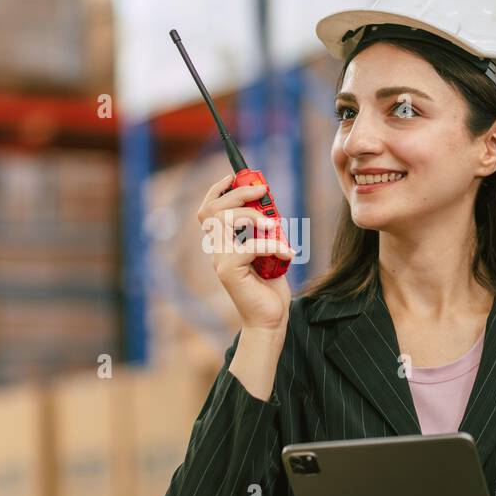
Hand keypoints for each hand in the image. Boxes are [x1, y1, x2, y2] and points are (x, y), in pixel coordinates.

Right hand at [197, 173, 295, 331]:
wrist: (271, 319)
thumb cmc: (271, 285)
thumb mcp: (270, 248)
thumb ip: (264, 227)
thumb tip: (268, 200)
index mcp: (224, 242)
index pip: (209, 208)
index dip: (218, 189)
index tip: (236, 177)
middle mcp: (217, 249)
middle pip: (214, 209)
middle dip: (239, 194)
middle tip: (263, 192)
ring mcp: (220, 260)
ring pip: (226, 221)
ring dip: (254, 217)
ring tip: (276, 227)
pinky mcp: (229, 271)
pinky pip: (248, 246)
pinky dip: (271, 245)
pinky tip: (286, 254)